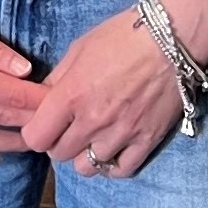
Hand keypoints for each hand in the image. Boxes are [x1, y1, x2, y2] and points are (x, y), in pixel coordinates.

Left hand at [20, 8, 188, 178]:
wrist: (171, 39)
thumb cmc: (122, 36)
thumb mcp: (79, 49)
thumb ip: (57, 79)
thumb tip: (42, 99)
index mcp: (71, 96)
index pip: (36, 138)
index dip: (36, 133)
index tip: (44, 124)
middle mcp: (93, 121)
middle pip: (59, 155)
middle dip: (58, 143)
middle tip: (69, 128)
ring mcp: (122, 134)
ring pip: (87, 168)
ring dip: (85, 155)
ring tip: (92, 138)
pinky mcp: (148, 141)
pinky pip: (121, 170)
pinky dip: (113, 164)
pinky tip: (113, 148)